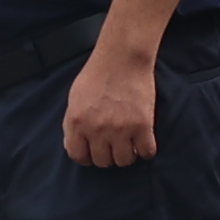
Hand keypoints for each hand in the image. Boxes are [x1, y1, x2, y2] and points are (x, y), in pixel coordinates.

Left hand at [63, 39, 156, 168]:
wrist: (122, 58)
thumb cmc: (97, 75)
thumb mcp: (74, 99)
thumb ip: (72, 124)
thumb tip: (73, 146)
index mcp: (76, 122)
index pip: (78, 157)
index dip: (87, 157)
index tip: (94, 152)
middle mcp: (97, 129)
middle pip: (103, 162)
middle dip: (108, 155)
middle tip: (113, 144)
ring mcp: (120, 129)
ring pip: (124, 161)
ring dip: (127, 154)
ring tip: (129, 142)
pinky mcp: (143, 126)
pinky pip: (147, 152)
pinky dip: (146, 149)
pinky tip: (143, 140)